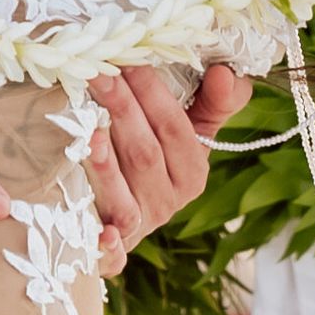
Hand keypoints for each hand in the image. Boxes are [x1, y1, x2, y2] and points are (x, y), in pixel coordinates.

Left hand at [82, 60, 245, 276]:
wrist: (130, 213)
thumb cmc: (155, 157)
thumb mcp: (191, 130)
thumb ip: (213, 100)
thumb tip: (224, 73)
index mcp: (192, 171)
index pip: (175, 129)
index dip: (152, 94)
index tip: (128, 58)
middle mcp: (169, 202)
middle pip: (145, 156)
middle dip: (122, 113)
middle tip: (98, 75)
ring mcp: (141, 227)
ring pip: (126, 201)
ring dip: (107, 171)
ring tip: (90, 137)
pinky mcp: (114, 253)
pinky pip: (113, 257)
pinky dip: (108, 249)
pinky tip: (100, 234)